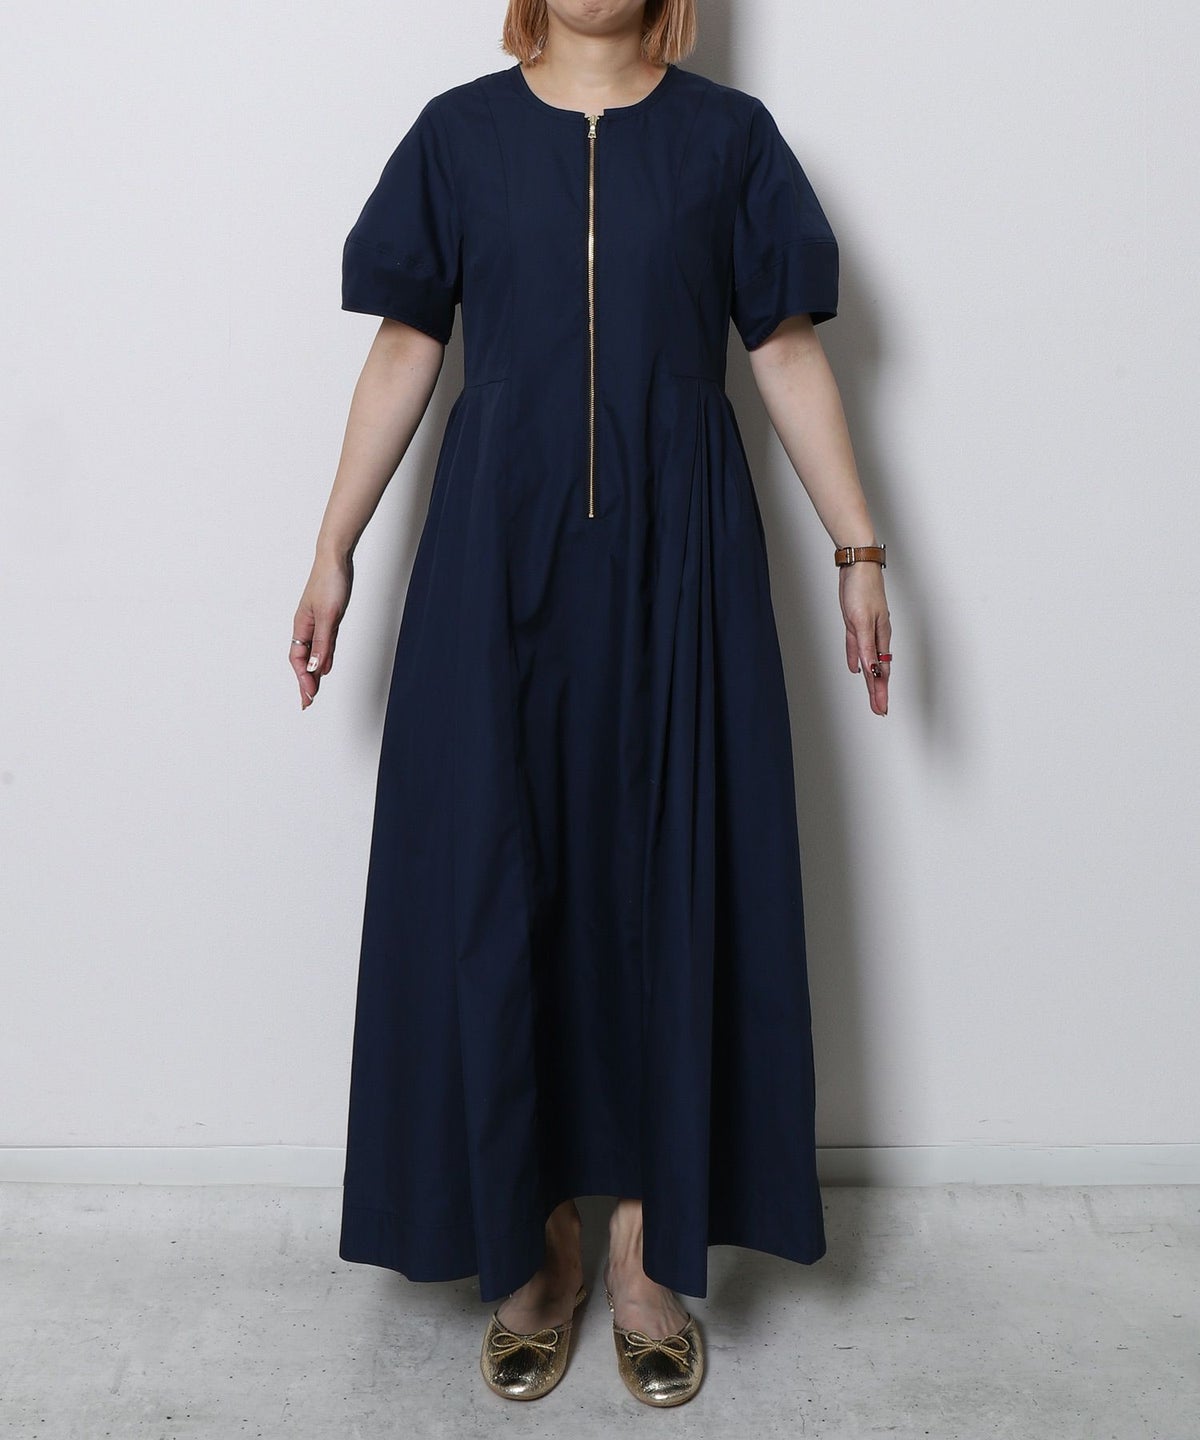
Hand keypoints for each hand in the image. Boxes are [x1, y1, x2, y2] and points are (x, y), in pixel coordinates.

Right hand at [290, 553, 352, 709]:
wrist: (336, 559)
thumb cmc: (329, 582)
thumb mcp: (328, 615)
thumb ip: (322, 642)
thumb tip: (315, 668)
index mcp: (300, 626)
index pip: (298, 659)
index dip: (303, 679)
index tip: (310, 696)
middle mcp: (305, 626)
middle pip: (302, 660)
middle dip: (304, 681)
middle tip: (307, 702)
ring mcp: (316, 622)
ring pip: (312, 653)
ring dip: (312, 672)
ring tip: (313, 690)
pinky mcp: (327, 617)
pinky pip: (323, 643)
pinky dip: (323, 657)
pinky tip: (325, 667)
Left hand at [839, 563, 889, 715]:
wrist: (857, 565)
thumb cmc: (861, 589)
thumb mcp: (861, 621)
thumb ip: (865, 646)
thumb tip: (870, 669)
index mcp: (880, 637)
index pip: (881, 671)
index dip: (880, 691)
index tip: (881, 709)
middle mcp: (876, 636)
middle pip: (878, 670)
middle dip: (878, 691)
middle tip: (880, 710)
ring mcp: (867, 629)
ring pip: (869, 660)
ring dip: (871, 679)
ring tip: (873, 695)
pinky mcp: (856, 622)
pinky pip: (857, 647)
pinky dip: (856, 659)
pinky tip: (856, 669)